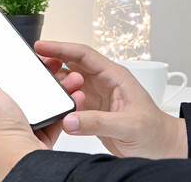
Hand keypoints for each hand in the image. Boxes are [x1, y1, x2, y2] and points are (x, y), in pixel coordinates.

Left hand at [0, 42, 84, 180]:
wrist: (21, 158)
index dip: (13, 62)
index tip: (28, 53)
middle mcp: (4, 112)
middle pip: (25, 85)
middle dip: (42, 73)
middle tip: (54, 64)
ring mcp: (23, 122)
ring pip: (44, 99)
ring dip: (58, 87)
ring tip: (69, 78)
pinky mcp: (41, 132)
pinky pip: (56, 115)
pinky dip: (65, 107)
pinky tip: (71, 97)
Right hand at [35, 40, 187, 158]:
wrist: (158, 147)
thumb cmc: (153, 131)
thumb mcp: (129, 125)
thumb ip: (98, 122)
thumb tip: (69, 120)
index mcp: (114, 76)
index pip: (83, 55)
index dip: (61, 48)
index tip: (41, 46)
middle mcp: (102, 82)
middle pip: (72, 63)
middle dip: (53, 60)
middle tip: (35, 63)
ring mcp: (94, 95)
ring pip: (69, 80)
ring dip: (56, 82)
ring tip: (44, 86)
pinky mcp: (89, 109)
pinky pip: (69, 99)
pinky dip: (59, 100)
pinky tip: (53, 104)